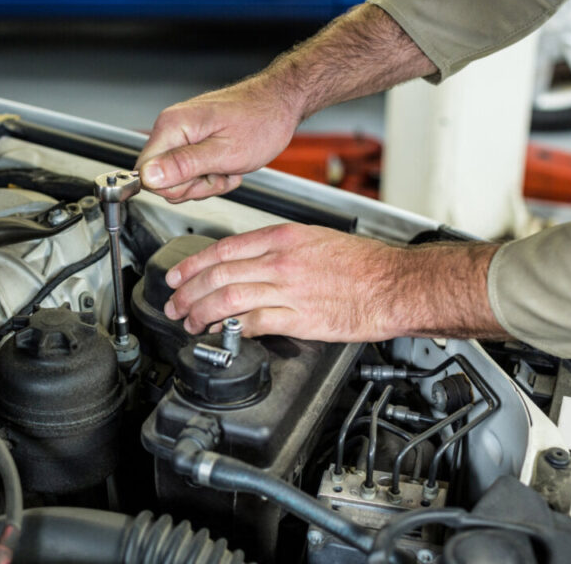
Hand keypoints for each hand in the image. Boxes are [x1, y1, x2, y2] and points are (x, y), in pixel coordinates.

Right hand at [135, 75, 300, 202]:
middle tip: (220, 171)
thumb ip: (184, 166)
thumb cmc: (262, 121)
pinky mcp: (192, 141)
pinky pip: (191, 172)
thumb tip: (149, 177)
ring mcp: (182, 134)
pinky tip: (228, 164)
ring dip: (207, 182)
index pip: (145, 173)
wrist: (280, 105)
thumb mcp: (225, 152)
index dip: (174, 186)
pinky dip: (212, 175)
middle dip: (195, 186)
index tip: (201, 179)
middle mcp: (172, 128)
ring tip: (227, 166)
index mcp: (173, 126)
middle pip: (162, 180)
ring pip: (179, 180)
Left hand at [162, 223, 505, 342]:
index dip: (192, 266)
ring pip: (228, 299)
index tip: (176, 277)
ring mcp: (288, 289)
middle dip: (187, 293)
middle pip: (218, 275)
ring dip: (202, 313)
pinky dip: (232, 329)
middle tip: (174, 305)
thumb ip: (278, 249)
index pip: (223, 250)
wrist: (396, 284)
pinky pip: (254, 323)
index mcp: (283, 238)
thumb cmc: (364, 264)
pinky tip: (222, 333)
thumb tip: (247, 262)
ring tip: (191, 322)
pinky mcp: (299, 318)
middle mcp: (280, 261)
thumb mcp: (315, 239)